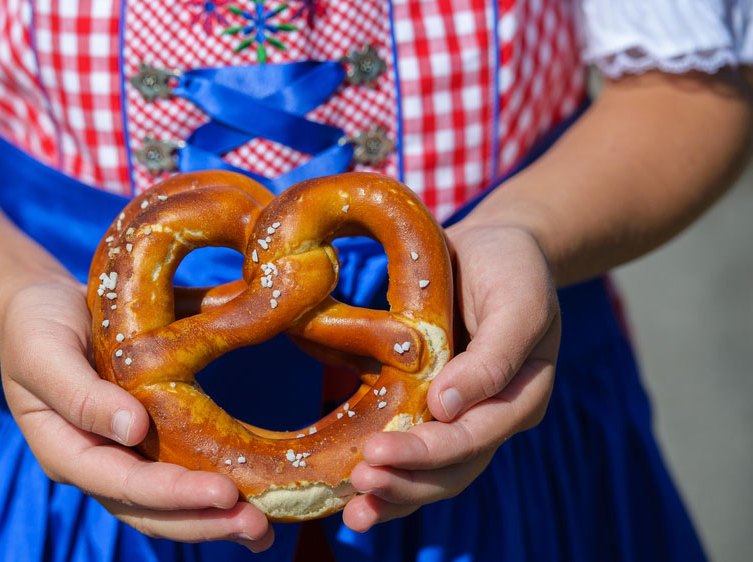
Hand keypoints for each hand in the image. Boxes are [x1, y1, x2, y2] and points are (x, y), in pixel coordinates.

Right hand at [0, 282, 273, 550]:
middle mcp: (95, 465)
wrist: (39, 310)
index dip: (172, 494)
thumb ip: (79, 394)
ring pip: (167, 506)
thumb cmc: (36, 327)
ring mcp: (120, 458)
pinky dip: (211, 492)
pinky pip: (178, 473)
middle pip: (149, 512)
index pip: (122, 485)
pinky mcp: (143, 442)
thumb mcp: (44, 351)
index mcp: (65, 451)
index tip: (223, 492)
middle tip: (258, 527)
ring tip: (263, 531)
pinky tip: (253, 497)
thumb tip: (131, 430)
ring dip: (214, 520)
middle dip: (203, 523)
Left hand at [343, 223, 559, 530]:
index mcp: (520, 398)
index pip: (474, 439)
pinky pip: (408, 448)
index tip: (379, 452)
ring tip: (353, 512)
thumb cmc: (512, 268)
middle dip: (405, 484)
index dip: (428, 452)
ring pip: (430, 473)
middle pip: (451, 470)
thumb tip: (447, 408)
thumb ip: (494, 356)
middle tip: (359, 486)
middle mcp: (489, 417)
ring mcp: (457, 415)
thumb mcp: (517, 301)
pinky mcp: (426, 404)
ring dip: (394, 495)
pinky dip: (385, 473)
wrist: (494, 247)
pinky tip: (349, 493)